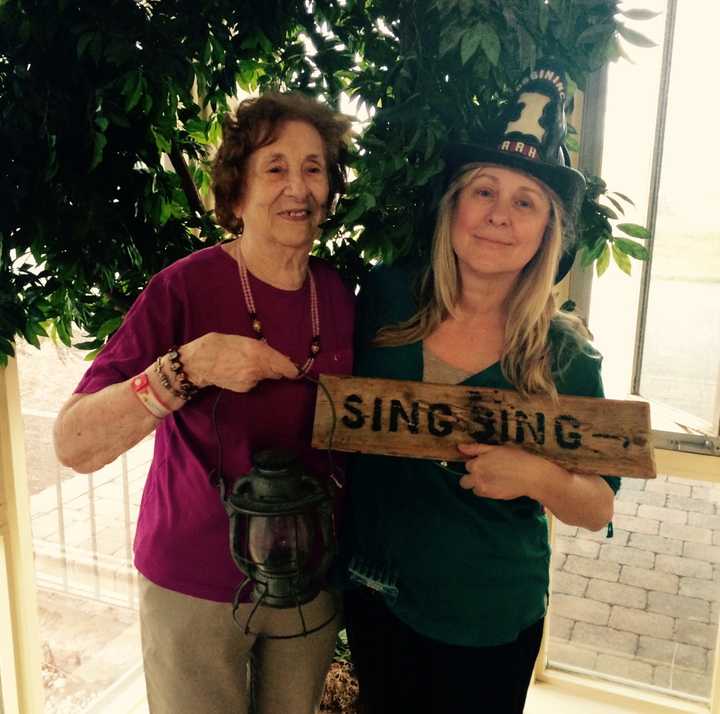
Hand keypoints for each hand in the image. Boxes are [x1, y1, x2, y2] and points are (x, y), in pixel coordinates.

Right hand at [179, 332, 299, 392]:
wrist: (198, 363)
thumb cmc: (219, 345)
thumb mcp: (243, 340)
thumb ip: (262, 349)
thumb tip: (280, 358)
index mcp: (259, 352)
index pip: (286, 366)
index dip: (293, 369)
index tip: (296, 369)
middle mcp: (258, 368)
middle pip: (277, 372)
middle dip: (276, 367)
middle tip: (266, 360)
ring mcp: (251, 381)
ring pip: (265, 377)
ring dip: (262, 372)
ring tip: (245, 363)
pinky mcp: (245, 389)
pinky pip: (254, 382)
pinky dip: (251, 377)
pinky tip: (238, 371)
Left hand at [456, 442, 552, 500]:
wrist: (531, 475)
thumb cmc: (515, 457)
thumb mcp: (495, 448)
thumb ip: (475, 449)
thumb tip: (459, 447)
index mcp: (476, 464)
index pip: (467, 465)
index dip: (476, 463)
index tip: (486, 462)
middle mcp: (476, 478)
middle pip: (464, 481)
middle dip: (472, 477)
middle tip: (486, 473)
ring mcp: (484, 489)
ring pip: (474, 489)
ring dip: (479, 485)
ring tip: (494, 479)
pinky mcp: (492, 497)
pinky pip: (483, 495)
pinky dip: (488, 491)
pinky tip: (499, 485)